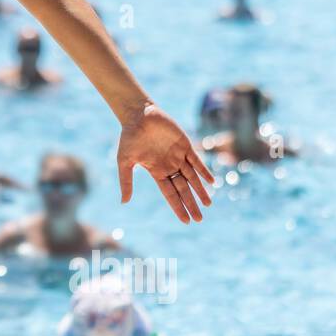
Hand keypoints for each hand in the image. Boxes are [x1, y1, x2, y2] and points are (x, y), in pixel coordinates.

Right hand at [116, 104, 213, 223]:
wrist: (138, 115)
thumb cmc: (129, 137)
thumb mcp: (125, 162)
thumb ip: (126, 181)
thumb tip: (124, 202)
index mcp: (156, 172)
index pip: (170, 194)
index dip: (178, 207)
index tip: (186, 220)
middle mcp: (169, 166)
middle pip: (183, 189)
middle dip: (191, 204)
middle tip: (199, 219)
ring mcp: (178, 156)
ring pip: (192, 177)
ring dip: (201, 190)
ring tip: (208, 204)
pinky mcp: (185, 144)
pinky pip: (197, 161)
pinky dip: (204, 171)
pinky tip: (211, 182)